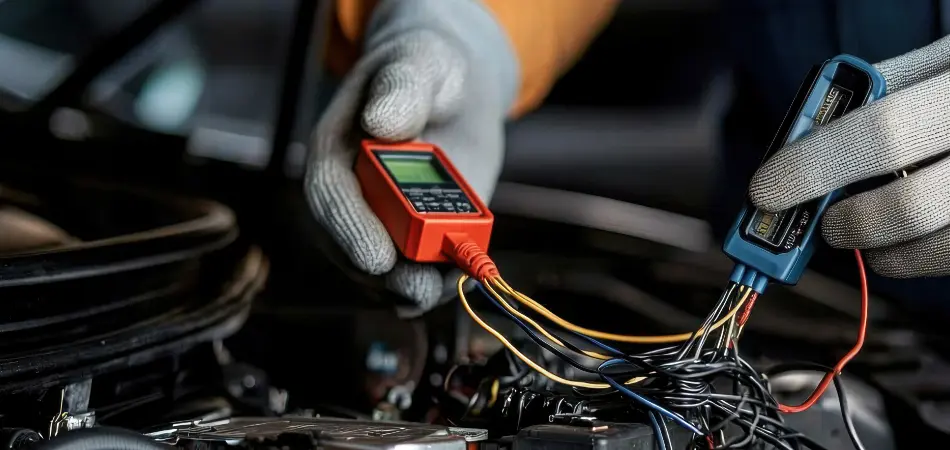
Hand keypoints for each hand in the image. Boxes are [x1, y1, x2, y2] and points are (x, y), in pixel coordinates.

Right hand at [305, 0, 515, 311]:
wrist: (455, 90)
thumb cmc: (427, 68)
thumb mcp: (419, 63)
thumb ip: (402, 88)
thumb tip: (381, 122)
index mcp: (335, 151)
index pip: (330, 196)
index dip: (350, 229)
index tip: (377, 258)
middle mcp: (351, 196)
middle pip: (351, 247)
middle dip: (385, 275)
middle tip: (420, 288)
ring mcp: (382, 222)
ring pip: (382, 272)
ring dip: (412, 288)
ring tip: (448, 286)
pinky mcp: (415, 237)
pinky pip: (415, 273)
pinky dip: (436, 283)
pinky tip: (460, 279)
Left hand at [749, 35, 949, 277]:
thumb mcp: (938, 64)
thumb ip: (874, 96)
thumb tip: (798, 143)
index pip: (880, 135)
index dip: (811, 168)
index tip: (766, 190)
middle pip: (910, 206)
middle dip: (846, 223)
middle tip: (822, 222)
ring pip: (938, 249)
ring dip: (882, 253)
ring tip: (862, 231)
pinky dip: (917, 260)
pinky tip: (909, 240)